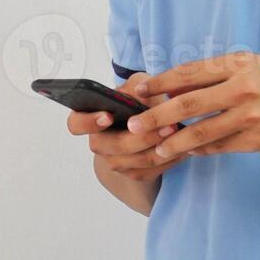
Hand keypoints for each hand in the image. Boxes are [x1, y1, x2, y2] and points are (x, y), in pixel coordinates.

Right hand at [65, 73, 185, 181]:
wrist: (146, 126)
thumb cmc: (139, 100)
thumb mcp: (139, 86)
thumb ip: (137, 86)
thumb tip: (140, 95)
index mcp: (90, 118)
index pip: (76, 124)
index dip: (89, 122)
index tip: (108, 116)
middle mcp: (100, 143)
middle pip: (115, 146)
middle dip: (143, 137)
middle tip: (167, 126)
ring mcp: (115, 162)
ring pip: (137, 161)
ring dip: (160, 149)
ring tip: (180, 134)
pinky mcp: (134, 174)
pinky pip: (152, 170)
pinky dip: (168, 158)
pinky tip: (183, 146)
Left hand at [125, 52, 259, 158]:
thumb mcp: (254, 65)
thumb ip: (219, 74)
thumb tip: (178, 85)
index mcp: (238, 64)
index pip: (189, 72)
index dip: (160, 82)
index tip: (139, 90)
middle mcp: (241, 88)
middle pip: (188, 102)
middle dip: (156, 115)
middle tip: (135, 126)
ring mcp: (249, 116)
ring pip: (201, 131)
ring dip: (174, 141)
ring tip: (157, 149)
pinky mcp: (256, 140)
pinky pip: (220, 147)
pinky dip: (200, 149)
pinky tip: (187, 151)